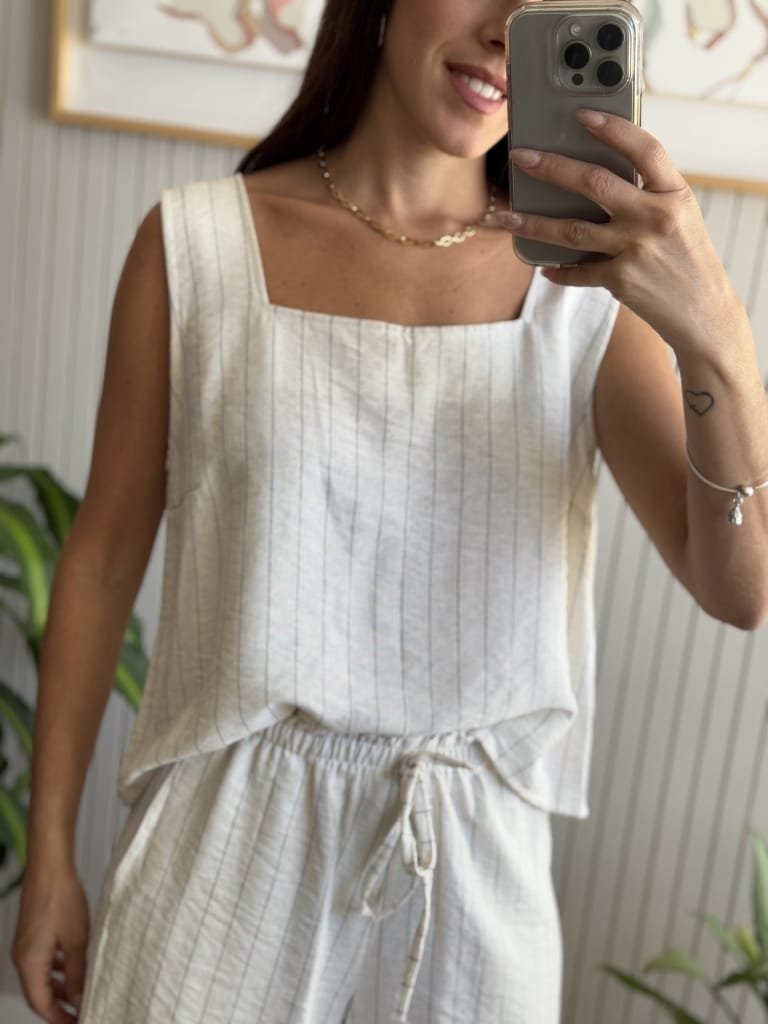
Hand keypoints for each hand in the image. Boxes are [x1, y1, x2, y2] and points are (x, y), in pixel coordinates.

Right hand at [12, 863, 89, 1022]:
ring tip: (80, 993)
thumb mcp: (76, 941)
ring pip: (41, 977)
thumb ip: (77, 973)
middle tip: (80, 1012)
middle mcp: (22, 958)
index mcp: (29, 965)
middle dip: (59, 1006)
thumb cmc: (60, 897)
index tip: (76, 1023)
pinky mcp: (32, 934)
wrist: (49, 866)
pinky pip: (42, 961)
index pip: (41, 1005)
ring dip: (59, 987)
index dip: (59, 1019)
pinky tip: (72, 967)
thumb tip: (78, 998)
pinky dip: (56, 969)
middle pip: (39, 993)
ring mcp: (25, 946)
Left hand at [499, 110, 742, 351]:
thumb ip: (648, 195)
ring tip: (507, 218)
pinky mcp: (621, 280)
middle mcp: (655, 217)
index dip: (613, 128)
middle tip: (521, 157)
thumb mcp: (681, 216)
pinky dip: (558, 270)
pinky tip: (543, 266)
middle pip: (595, 183)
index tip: (582, 115)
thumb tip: (596, 177)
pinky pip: (578, 271)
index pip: (644, 149)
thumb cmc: (688, 258)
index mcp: (674, 193)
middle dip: (552, 168)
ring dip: (534, 224)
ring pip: (572, 230)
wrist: (704, 311)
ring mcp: (636, 249)